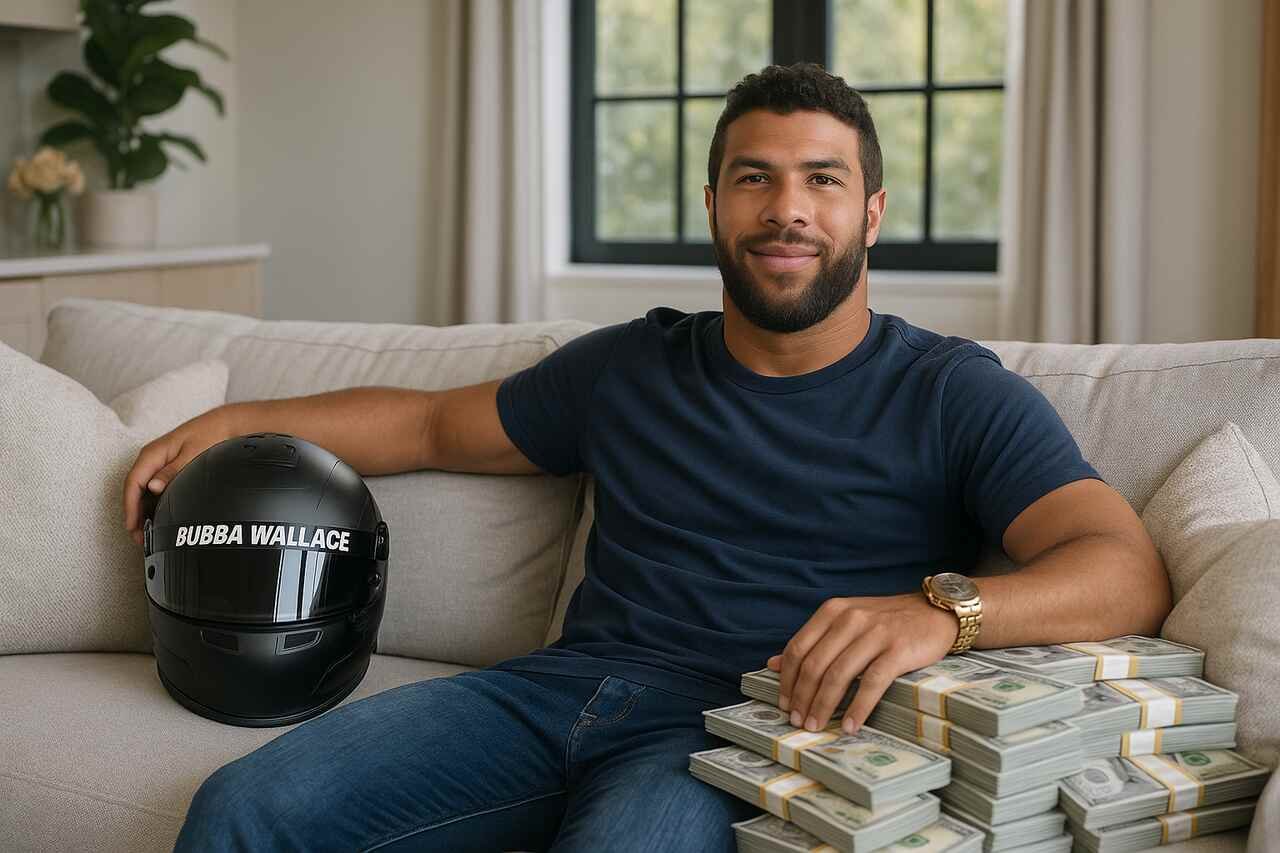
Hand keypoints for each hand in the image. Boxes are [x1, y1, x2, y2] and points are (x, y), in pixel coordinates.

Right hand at [122, 407, 235, 546]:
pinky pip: (154, 488)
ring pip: (143, 491)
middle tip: (141, 538)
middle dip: (134, 515)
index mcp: (152, 454)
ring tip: (149, 534)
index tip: (132, 527)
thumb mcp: (192, 455)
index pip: (132, 484)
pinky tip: (159, 518)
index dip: (130, 507)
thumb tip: (152, 488)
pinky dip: (153, 504)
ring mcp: (158, 463)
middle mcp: (151, 458)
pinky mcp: (167, 468)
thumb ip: (172, 472)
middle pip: (134, 490)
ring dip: (143, 511)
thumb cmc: (210, 436)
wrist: (225, 425)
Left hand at [765, 592, 958, 734]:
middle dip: (802, 697)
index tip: (783, 703)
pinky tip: (849, 725)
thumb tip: (772, 664)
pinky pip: (871, 683)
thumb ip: (813, 641)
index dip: (787, 679)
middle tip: (797, 721)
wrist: (936, 613)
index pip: (798, 648)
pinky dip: (857, 708)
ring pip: (838, 675)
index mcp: (832, 611)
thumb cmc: (887, 622)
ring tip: (816, 726)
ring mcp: (874, 634)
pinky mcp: (898, 650)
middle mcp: (850, 619)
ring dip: (823, 705)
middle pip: (815, 664)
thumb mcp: (846, 622)